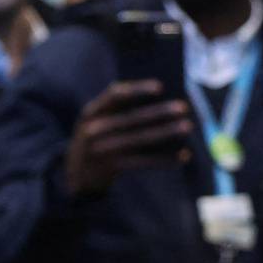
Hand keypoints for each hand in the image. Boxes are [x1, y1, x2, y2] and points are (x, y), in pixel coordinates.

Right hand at [63, 81, 191, 197]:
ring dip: (167, 132)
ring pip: (141, 139)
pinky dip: (165, 159)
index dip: (138, 90)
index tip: (160, 87)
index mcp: (91, 112)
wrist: (75, 176)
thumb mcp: (96, 121)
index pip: (115, 95)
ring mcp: (102, 150)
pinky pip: (143, 161)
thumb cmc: (95, 140)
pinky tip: (183, 155)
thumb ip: (116, 110)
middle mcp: (94, 130)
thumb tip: (159, 101)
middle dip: (160, 112)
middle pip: (132, 118)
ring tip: (187, 126)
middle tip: (183, 107)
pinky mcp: (112, 167)